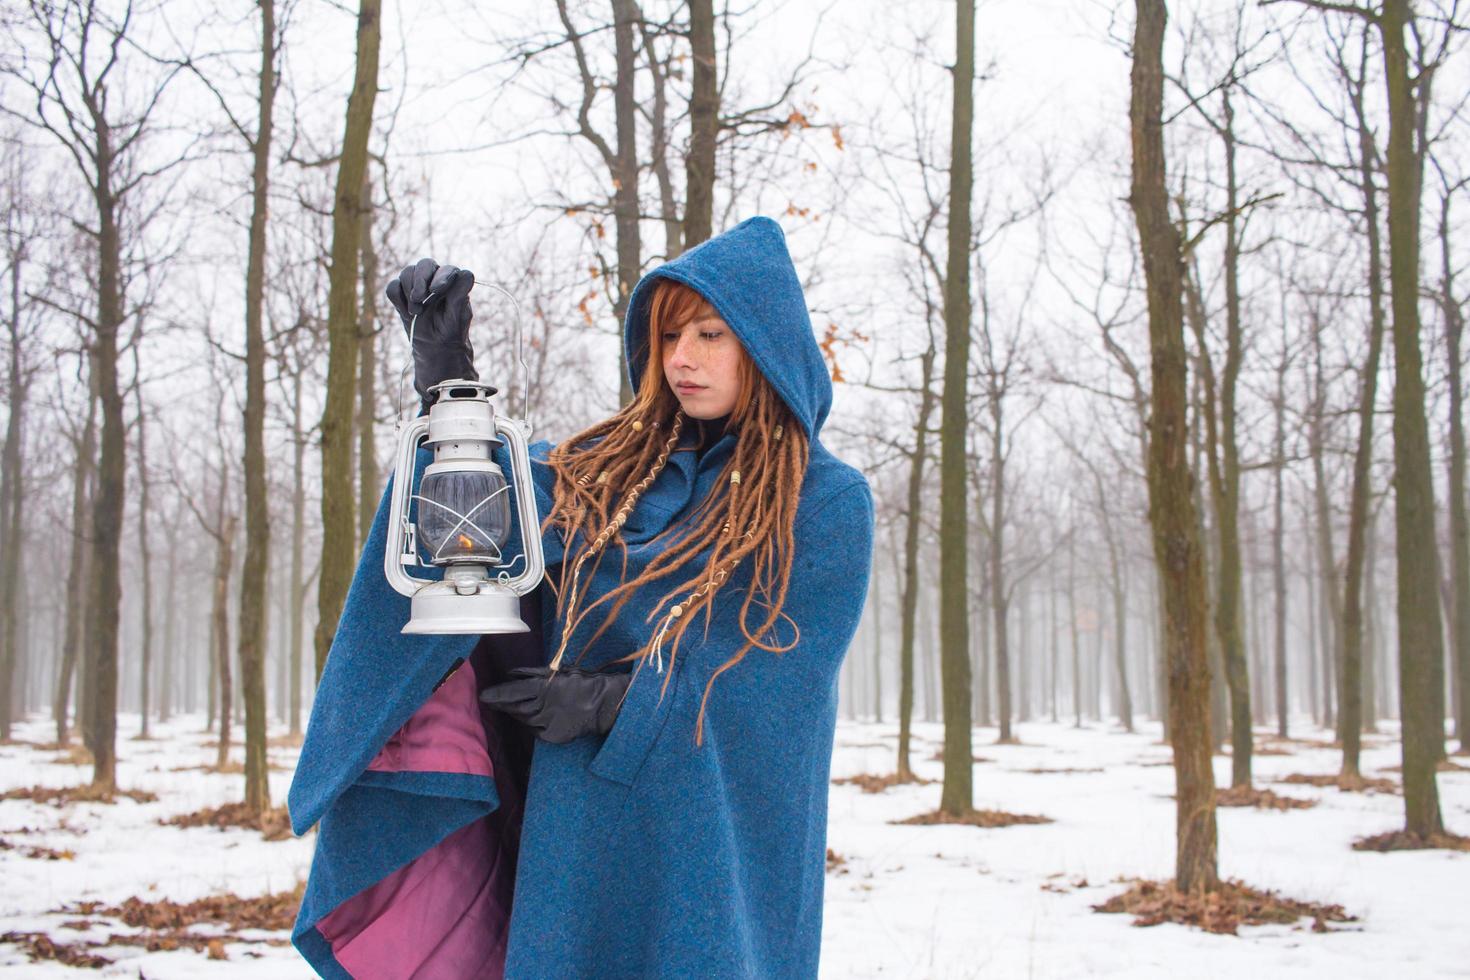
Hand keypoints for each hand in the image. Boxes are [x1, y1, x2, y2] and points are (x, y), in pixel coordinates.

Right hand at [385, 258, 478, 408]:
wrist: (434, 349)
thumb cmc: (450, 332)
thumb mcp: (457, 317)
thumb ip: (460, 295)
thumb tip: (466, 274)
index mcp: (454, 282)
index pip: (447, 269)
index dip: (441, 277)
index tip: (436, 290)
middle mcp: (436, 278)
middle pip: (424, 264)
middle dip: (419, 281)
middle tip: (420, 300)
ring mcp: (417, 285)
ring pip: (406, 272)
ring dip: (409, 292)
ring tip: (416, 312)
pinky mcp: (402, 294)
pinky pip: (393, 287)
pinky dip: (397, 299)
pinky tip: (407, 312)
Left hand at [479, 665, 631, 743]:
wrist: (602, 704)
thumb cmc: (580, 682)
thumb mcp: (557, 672)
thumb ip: (532, 674)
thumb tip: (511, 674)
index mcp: (544, 688)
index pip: (513, 692)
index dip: (497, 695)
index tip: (483, 696)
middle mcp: (543, 707)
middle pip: (515, 707)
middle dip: (502, 705)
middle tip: (492, 702)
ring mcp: (547, 723)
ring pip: (523, 720)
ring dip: (517, 713)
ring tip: (515, 707)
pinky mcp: (552, 736)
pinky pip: (535, 730)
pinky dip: (531, 723)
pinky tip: (534, 717)